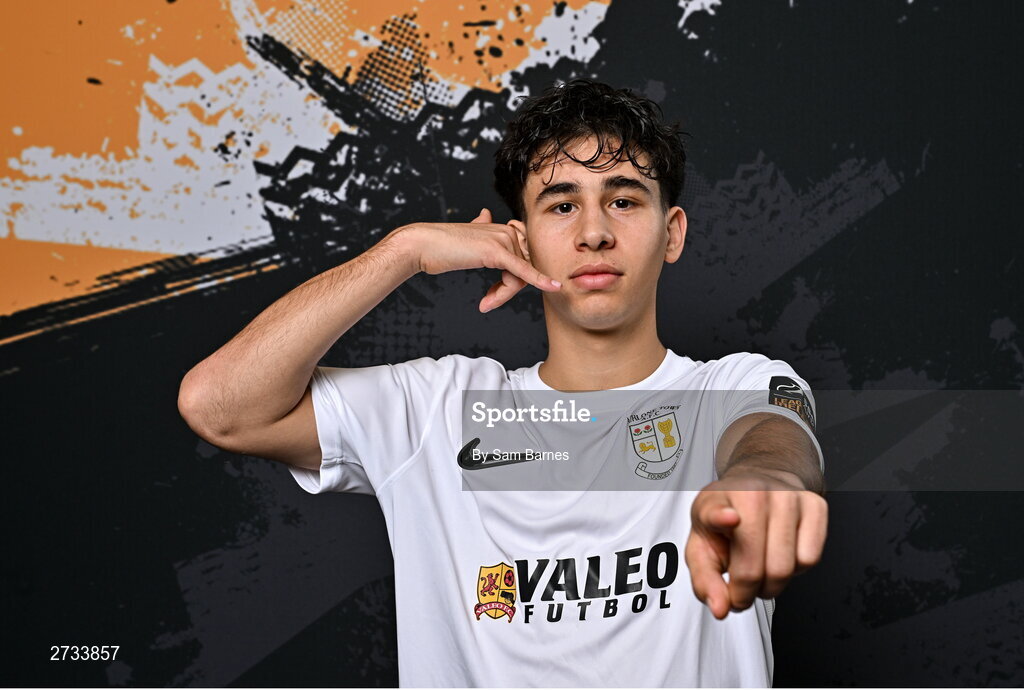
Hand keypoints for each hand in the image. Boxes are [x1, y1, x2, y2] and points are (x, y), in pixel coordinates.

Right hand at [395, 208, 560, 312]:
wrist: (423, 245)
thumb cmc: (440, 246)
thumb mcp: (468, 238)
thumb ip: (481, 229)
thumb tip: (485, 214)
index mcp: (502, 229)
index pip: (522, 260)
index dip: (512, 280)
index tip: (495, 294)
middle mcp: (506, 231)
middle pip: (523, 269)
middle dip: (507, 290)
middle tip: (488, 302)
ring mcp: (503, 240)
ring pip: (519, 276)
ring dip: (504, 294)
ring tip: (486, 302)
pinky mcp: (498, 252)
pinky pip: (523, 271)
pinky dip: (540, 280)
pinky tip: (553, 287)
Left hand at [684, 471, 827, 618]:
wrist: (757, 486)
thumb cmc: (727, 517)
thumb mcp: (702, 545)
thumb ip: (705, 580)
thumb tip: (720, 608)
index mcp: (717, 500)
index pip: (716, 511)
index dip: (721, 517)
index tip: (730, 518)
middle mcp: (753, 493)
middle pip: (754, 567)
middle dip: (746, 593)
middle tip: (740, 589)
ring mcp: (787, 496)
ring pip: (786, 568)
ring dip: (771, 586)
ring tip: (759, 569)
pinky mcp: (815, 504)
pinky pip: (810, 559)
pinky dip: (796, 571)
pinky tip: (781, 555)